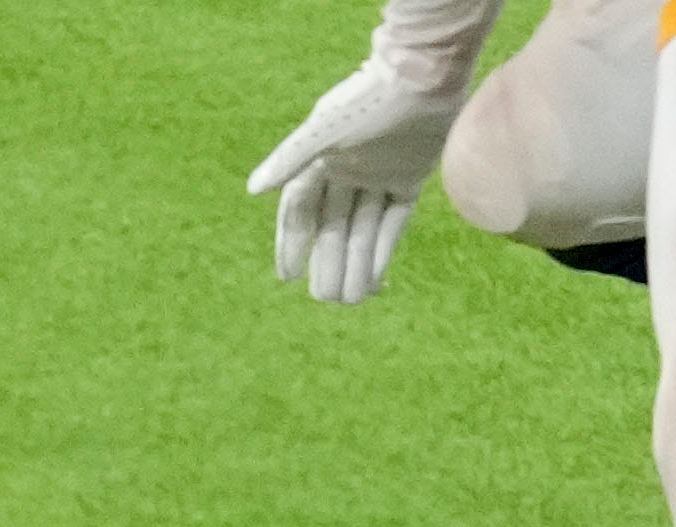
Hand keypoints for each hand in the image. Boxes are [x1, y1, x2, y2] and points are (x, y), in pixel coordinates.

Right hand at [247, 57, 465, 303]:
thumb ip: (290, 160)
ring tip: (349, 300)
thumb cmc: (369, 99)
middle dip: (327, 262)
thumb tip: (252, 190)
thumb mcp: (324, 130)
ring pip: (362, 229)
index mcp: (322, 159)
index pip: (300, 209)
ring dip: (355, 263)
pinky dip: (383, 248)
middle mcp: (347, 170)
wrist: (423, 78)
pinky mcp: (408, 179)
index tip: (287, 275)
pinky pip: (392, 222)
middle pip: (332, 226)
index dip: (292, 242)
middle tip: (325, 298)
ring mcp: (378, 176)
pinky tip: (378, 280)